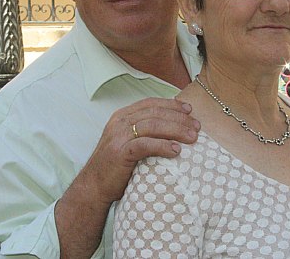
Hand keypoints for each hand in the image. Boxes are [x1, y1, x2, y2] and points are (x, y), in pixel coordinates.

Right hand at [82, 97, 199, 203]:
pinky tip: (176, 150)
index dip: (171, 104)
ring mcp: (119, 136)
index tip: (189, 110)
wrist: (93, 186)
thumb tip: (172, 127)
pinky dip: (163, 146)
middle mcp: (119, 122)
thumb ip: (143, 132)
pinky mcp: (120, 152)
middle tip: (197, 126)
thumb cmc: (115, 166)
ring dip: (176, 130)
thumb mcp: (127, 142)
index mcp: (122, 116)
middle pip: (155, 113)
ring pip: (153, 125)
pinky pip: (145, 144)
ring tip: (192, 137)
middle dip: (179, 118)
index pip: (150, 103)